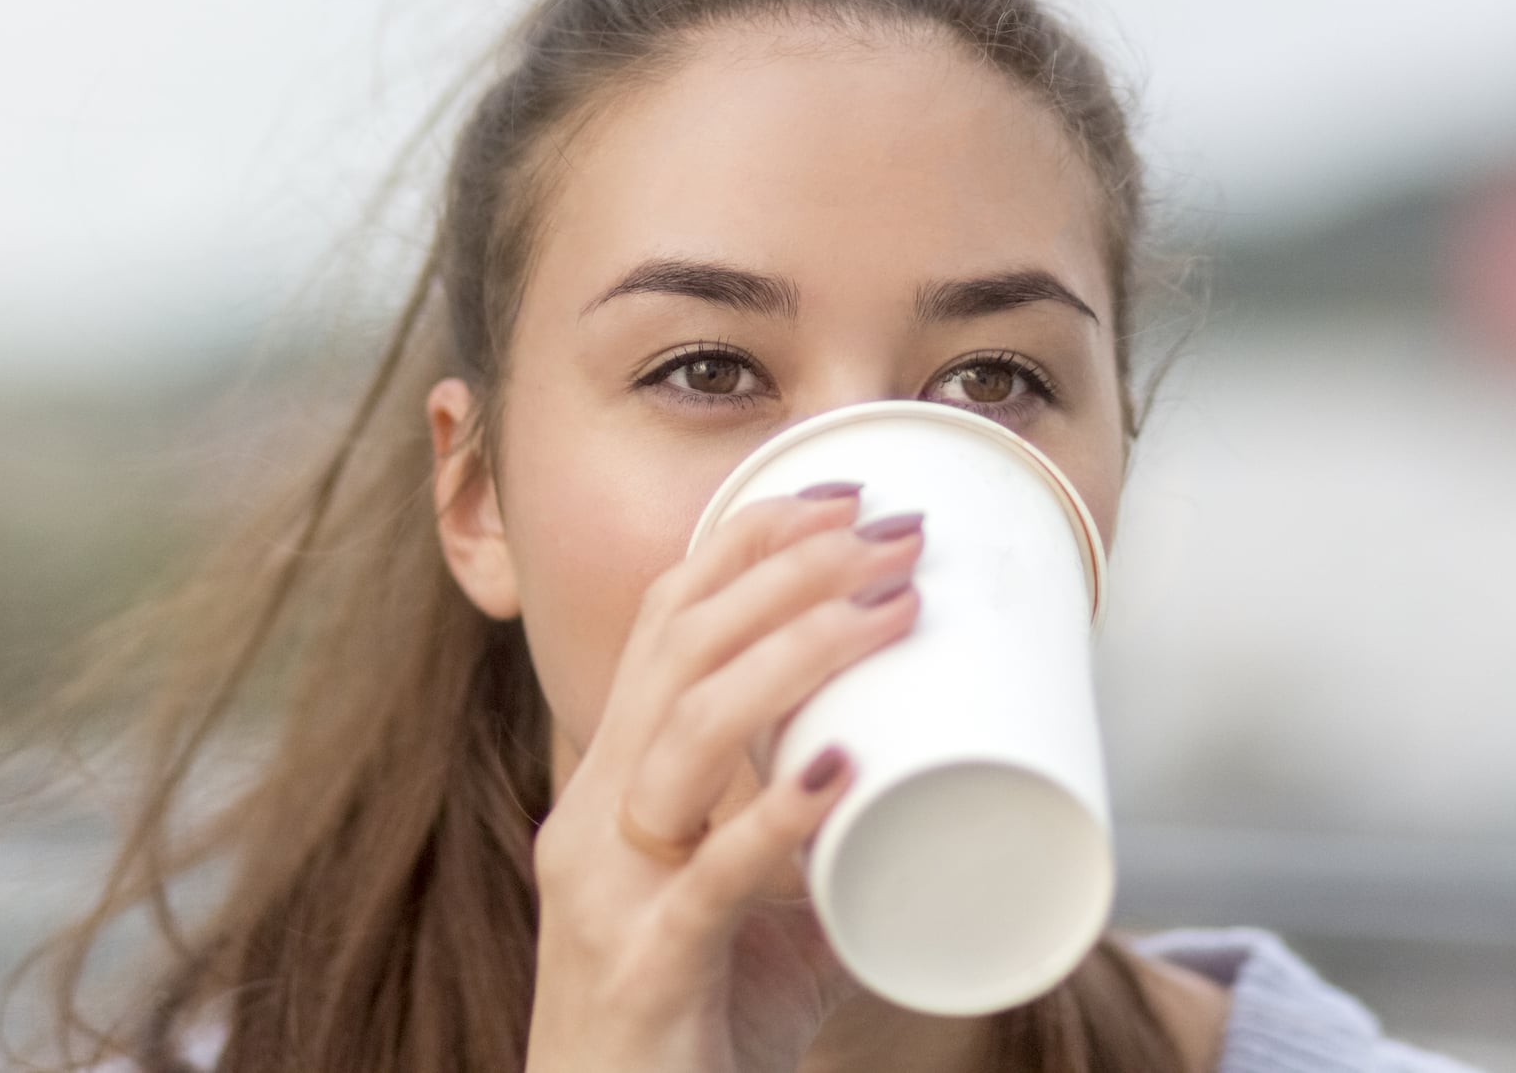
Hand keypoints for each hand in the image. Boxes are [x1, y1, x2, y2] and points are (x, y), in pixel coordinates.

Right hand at [524, 484, 925, 1072]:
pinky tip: (838, 775)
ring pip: (688, 733)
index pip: (664, 626)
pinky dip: (775, 819)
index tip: (837, 497)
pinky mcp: (648, 969)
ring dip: (799, 654)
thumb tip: (919, 783)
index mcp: (615, 786)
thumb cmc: (693, 1028)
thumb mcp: (755, 913)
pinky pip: (708, 880)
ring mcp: (611, 894)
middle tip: (895, 535)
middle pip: (680, 651)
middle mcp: (596, 819)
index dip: (743, 545)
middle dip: (788, 572)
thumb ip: (816, 847)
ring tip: (894, 609)